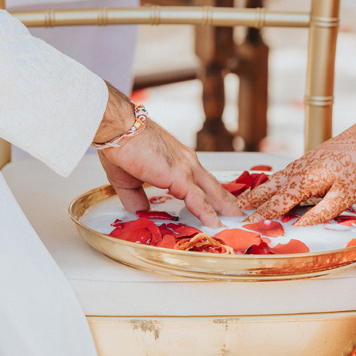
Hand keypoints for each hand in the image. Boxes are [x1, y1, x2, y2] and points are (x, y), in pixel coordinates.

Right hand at [95, 85, 239, 226]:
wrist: (118, 129)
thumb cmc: (120, 146)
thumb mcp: (128, 179)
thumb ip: (136, 197)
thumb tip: (141, 211)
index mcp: (177, 159)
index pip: (199, 180)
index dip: (209, 193)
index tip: (217, 204)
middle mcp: (187, 161)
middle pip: (213, 185)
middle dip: (225, 201)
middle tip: (237, 214)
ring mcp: (186, 168)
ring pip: (212, 192)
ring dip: (224, 208)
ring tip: (235, 222)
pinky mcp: (181, 176)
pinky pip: (199, 200)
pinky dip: (208, 214)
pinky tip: (215, 225)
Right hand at [239, 94, 355, 225]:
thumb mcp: (345, 197)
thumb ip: (320, 213)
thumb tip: (299, 226)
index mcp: (304, 181)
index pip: (276, 204)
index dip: (260, 218)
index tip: (244, 227)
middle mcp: (297, 171)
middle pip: (267, 190)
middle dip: (249, 203)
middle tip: (231, 213)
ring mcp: (300, 164)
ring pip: (272, 181)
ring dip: (256, 192)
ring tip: (241, 202)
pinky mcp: (306, 160)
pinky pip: (281, 175)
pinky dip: (269, 184)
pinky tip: (268, 188)